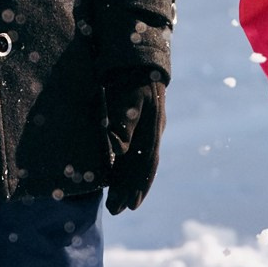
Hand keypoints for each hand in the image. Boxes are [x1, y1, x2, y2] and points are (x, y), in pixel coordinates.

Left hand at [103, 72, 164, 215]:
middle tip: (117, 211)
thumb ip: (123, 124)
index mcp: (153, 129)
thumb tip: (117, 153)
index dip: (139, 186)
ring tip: (116, 202)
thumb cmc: (130, 76)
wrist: (136, 56)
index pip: (146, 165)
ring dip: (127, 182)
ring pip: (137, 162)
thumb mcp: (127, 98)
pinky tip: (114, 176)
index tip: (130, 206)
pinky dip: (124, 168)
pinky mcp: (139, 123)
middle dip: (130, 190)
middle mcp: (153, 132)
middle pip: (141, 168)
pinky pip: (133, 152)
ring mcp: (148, 128)